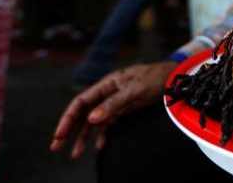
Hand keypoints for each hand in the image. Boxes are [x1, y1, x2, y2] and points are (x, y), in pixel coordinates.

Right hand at [50, 61, 175, 158]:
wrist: (175, 80)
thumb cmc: (155, 77)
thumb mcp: (135, 89)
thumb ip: (114, 103)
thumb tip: (91, 119)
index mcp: (107, 84)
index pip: (81, 102)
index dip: (68, 118)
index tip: (59, 134)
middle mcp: (108, 93)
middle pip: (83, 113)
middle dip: (69, 131)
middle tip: (56, 147)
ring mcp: (116, 103)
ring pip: (94, 122)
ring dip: (84, 137)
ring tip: (75, 154)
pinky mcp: (125, 110)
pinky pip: (109, 125)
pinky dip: (103, 136)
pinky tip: (99, 147)